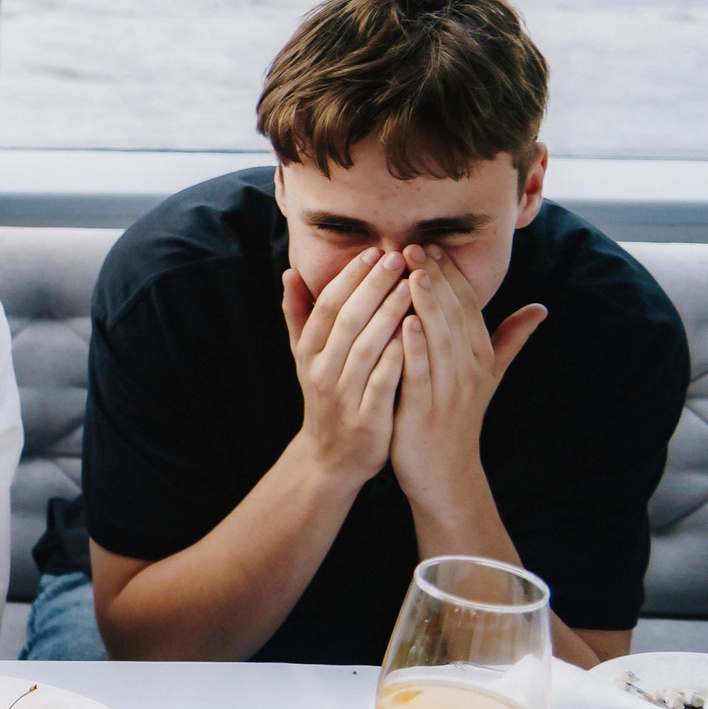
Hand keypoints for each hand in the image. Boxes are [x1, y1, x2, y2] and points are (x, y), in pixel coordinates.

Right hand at [281, 246, 412, 482]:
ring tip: (413, 286)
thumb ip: (299, 315)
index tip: (373, 252)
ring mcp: (342, 395)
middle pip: (346, 321)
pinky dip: (397, 356)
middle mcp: (321, 371)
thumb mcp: (307, 357)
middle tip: (398, 258)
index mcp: (309, 353)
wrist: (333, 456)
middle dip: (372, 287)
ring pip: (364, 347)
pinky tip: (418, 333)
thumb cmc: (328, 396)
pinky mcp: (366, 418)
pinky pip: (382, 382)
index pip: (326, 306)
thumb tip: (289, 272)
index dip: (348, 278)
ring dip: (388, 314)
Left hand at [388, 245, 544, 515]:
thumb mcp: (486, 378)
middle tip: (413, 245)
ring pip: (441, 339)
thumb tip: (541, 308)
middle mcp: (470, 370)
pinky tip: (403, 322)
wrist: (443, 474)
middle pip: (455, 316)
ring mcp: (449, 391)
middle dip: (436, 278)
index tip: (431, 245)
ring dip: (427, 303)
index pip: (468, 307)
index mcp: (481, 358)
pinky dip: (415, 347)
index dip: (451, 275)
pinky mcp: (425, 410)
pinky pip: (420, 374)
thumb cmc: (456, 419)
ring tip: (411, 272)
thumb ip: (509, 340)